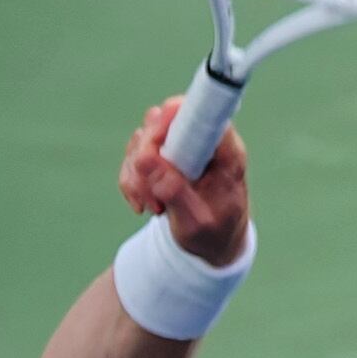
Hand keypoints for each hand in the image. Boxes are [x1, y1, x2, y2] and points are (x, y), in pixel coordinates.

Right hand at [118, 99, 249, 266]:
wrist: (215, 244)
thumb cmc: (215, 233)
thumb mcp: (196, 222)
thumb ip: (174, 191)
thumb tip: (144, 159)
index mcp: (224, 151)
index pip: (200, 112)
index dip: (171, 120)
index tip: (151, 148)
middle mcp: (202, 140)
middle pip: (161, 120)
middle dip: (145, 158)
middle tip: (151, 195)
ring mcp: (181, 144)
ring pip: (142, 139)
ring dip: (137, 176)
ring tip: (153, 207)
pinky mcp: (164, 154)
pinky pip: (135, 156)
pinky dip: (132, 181)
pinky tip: (143, 204)